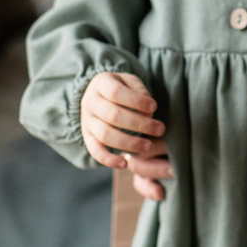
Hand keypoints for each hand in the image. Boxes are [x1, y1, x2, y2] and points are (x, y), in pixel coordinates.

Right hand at [82, 71, 173, 200]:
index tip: (155, 107)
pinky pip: (95, 151)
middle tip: (160, 129)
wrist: (99, 96)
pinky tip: (124, 164)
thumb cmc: (122, 89)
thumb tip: (148, 111)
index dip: (136, 101)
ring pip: (105, 135)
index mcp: (100, 83)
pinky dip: (108, 160)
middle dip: (139, 124)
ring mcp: (87, 121)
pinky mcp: (87, 137)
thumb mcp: (130, 82)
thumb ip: (139, 91)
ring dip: (128, 143)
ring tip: (148, 147)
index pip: (116, 92)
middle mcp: (90, 102)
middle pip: (113, 115)